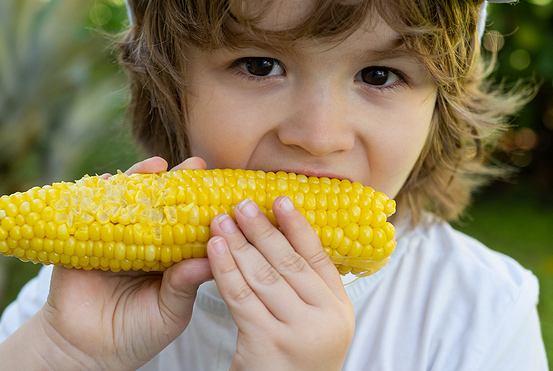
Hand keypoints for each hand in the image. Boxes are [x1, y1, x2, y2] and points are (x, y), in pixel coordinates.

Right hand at [37, 156, 213, 370]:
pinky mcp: (84, 237)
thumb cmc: (135, 335)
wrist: (85, 352)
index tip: (221, 187)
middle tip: (196, 165)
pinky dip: (103, 192)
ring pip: (130, 200)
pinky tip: (113, 180)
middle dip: (178, 182)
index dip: (202, 204)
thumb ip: (185, 285)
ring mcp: (115, 236)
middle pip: (162, 204)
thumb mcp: (168, 312)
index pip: (188, 224)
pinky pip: (93, 209)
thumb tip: (212, 257)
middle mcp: (145, 241)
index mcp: (169, 256)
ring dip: (143, 179)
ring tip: (160, 166)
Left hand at [208, 195, 354, 370]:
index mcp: (339, 310)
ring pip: (263, 276)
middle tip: (242, 204)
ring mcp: (298, 332)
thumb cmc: (290, 364)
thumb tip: (283, 238)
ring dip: (239, 243)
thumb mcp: (312, 327)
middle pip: (289, 262)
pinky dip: (225, 269)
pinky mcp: (268, 343)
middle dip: (262, 229)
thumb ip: (306, 291)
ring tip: (220, 220)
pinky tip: (213, 250)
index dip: (298, 225)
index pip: (318, 257)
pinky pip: (240, 297)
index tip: (281, 198)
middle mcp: (325, 319)